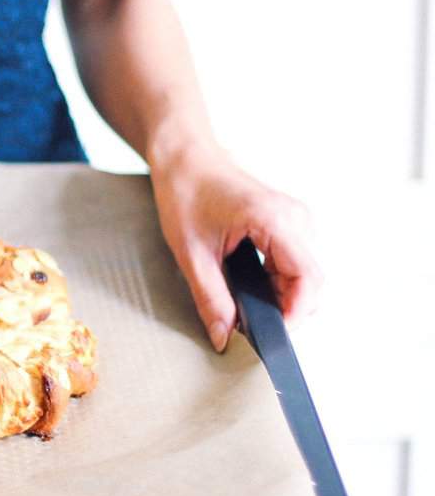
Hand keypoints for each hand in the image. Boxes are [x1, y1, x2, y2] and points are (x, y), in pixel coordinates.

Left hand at [150, 148, 321, 351]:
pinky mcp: (287, 224)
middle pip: (310, 282)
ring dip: (278, 297)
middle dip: (283, 309)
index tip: (269, 336)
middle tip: (246, 324)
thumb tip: (225, 338)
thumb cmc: (185, 193)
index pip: (308, 279)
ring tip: (240, 303)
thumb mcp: (191, 254)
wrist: (185, 158)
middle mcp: (295, 218)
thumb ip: (210, 299)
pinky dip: (274, 283)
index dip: (295, 314)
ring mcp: (295, 220)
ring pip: (302, 276)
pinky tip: (246, 286)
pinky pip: (293, 264)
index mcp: (275, 220)